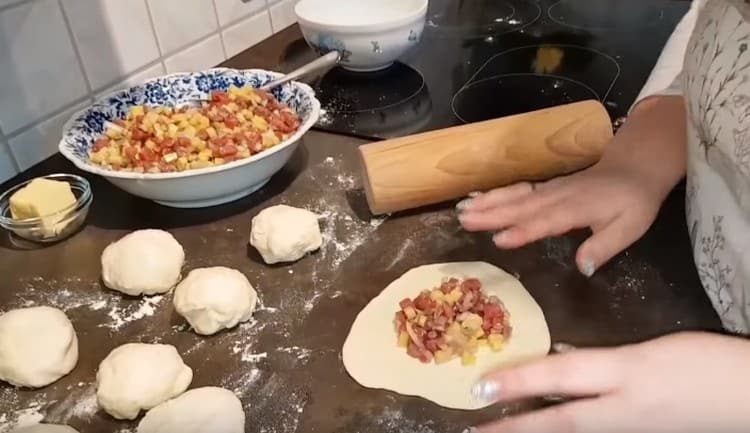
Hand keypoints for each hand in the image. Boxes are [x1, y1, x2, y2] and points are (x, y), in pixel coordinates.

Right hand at [457, 157, 662, 275]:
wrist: (636, 166)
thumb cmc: (634, 201)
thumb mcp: (630, 228)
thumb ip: (604, 247)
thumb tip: (583, 268)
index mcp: (576, 208)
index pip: (545, 222)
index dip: (523, 231)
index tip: (498, 240)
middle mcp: (558, 197)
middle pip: (521, 206)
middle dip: (491, 213)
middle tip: (463, 220)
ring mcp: (550, 189)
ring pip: (515, 196)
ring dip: (488, 202)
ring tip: (463, 209)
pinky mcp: (547, 187)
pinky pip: (519, 191)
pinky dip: (497, 194)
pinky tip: (479, 198)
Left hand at [469, 332, 749, 432]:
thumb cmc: (704, 364)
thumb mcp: (649, 351)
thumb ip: (601, 358)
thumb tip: (560, 357)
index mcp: (625, 376)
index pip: (561, 378)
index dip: (520, 381)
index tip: (480, 389)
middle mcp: (621, 410)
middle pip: (559, 422)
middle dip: (514, 428)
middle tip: (474, 431)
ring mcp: (629, 430)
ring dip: (533, 432)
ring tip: (499, 432)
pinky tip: (545, 428)